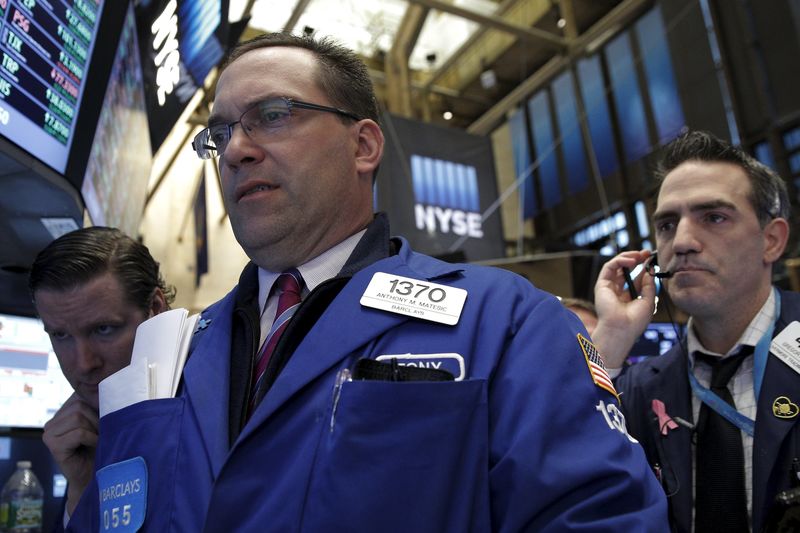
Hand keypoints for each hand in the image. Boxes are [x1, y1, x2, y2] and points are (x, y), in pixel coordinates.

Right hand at [42, 392, 98, 514]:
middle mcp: (52, 421)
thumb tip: (110, 386)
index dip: (97, 405)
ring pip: (78, 417)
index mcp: (62, 412)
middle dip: (97, 419)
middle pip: (79, 405)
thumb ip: (97, 405)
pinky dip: (92, 439)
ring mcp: (49, 433)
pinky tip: (93, 446)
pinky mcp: (52, 445)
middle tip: (101, 433)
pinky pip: (79, 433)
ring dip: (95, 429)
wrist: (96, 475)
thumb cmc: (101, 446)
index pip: (80, 395)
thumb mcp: (101, 421)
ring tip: (97, 440)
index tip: (106, 417)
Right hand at [593, 250, 656, 368]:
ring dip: (628, 257)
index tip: (652, 260)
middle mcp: (617, 291)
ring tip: (639, 255)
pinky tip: (631, 261)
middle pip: (626, 270)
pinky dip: (620, 260)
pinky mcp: (601, 285)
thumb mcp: (648, 300)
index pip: (635, 278)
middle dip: (636, 259)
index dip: (643, 268)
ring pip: (616, 266)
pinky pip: (609, 267)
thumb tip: (650, 270)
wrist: (622, 328)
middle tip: (646, 253)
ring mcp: (609, 287)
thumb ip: (648, 285)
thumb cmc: (635, 321)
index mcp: (628, 297)